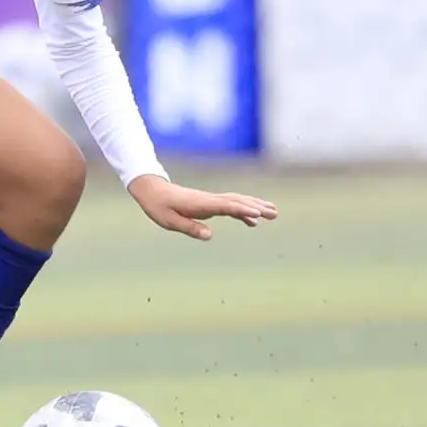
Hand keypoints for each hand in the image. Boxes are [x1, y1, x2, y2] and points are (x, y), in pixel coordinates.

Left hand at [128, 174, 277, 240]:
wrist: (152, 191)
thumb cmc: (159, 206)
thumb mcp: (170, 221)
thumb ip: (189, 227)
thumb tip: (210, 235)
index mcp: (200, 204)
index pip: (225, 206)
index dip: (242, 210)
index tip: (258, 214)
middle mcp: (209, 200)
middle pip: (236, 201)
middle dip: (256, 206)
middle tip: (274, 213)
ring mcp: (210, 200)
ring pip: (237, 201)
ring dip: (255, 206)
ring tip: (273, 212)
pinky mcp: (209, 203)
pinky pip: (230, 206)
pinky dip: (244, 212)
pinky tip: (253, 221)